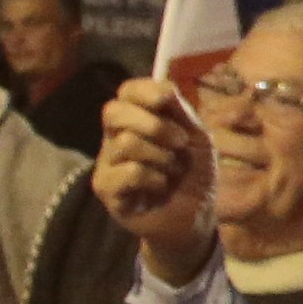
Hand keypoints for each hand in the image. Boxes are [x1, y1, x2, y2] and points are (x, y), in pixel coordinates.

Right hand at [92, 77, 219, 278]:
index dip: (145, 90)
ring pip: (126, 142)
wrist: (195, 215)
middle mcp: (116, 136)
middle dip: (154, 124)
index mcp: (137, 119)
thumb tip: (164, 88)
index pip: (127, 91)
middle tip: (179, 142)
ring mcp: (107, 162)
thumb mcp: (197, 137)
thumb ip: (180, 112)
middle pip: (114, 111)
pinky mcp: (106, 188)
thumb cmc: (194, 173)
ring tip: (172, 170)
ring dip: (161, 156)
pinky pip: (129, 171)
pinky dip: (154, 177)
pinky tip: (160, 186)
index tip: (168, 99)